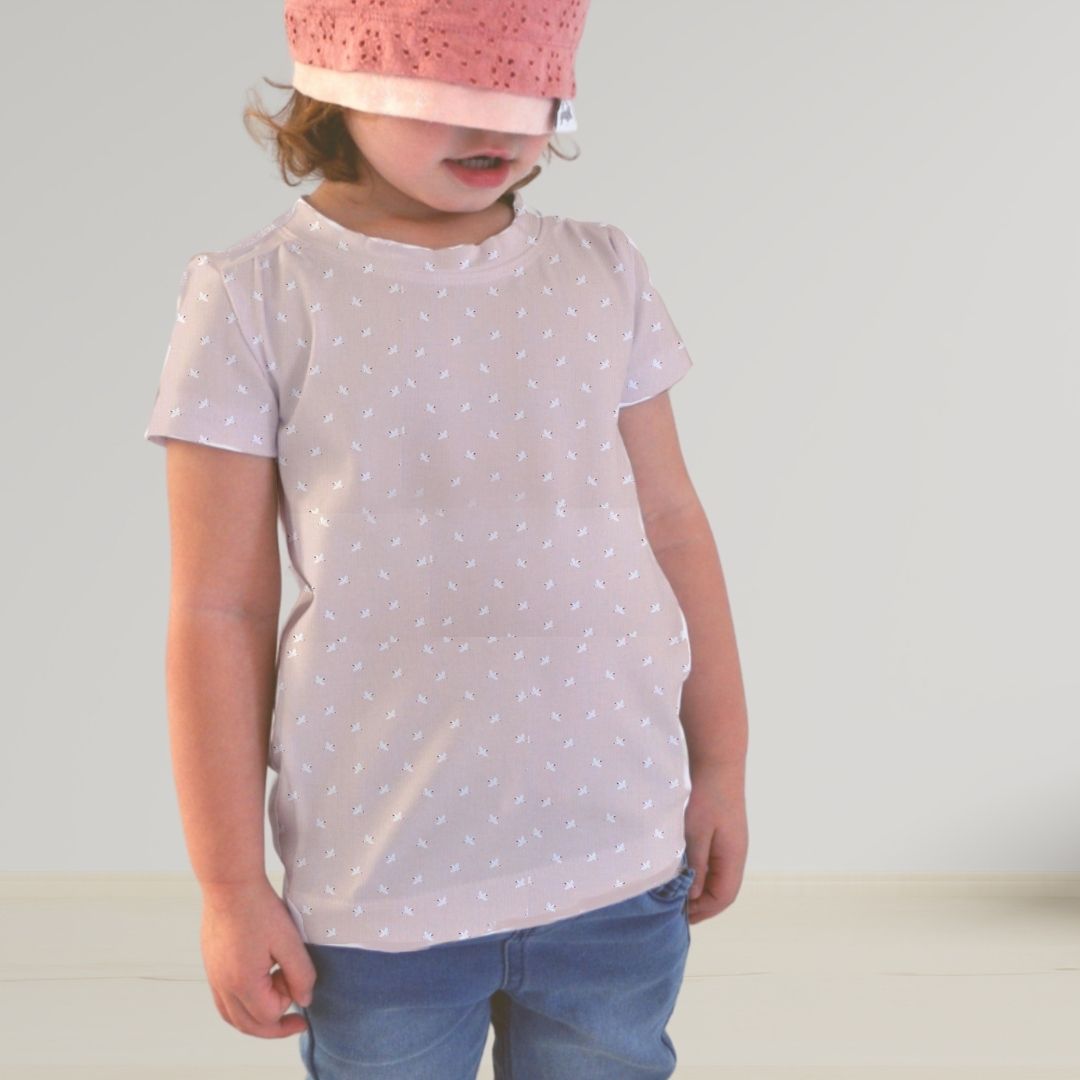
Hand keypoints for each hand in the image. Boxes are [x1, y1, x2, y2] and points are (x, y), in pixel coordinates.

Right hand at [200, 878, 316, 1037]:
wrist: (229, 883)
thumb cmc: (259, 908)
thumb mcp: (289, 941)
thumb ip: (301, 974)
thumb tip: (305, 1000)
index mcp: (242, 983)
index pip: (269, 1016)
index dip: (289, 1003)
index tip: (299, 981)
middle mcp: (223, 985)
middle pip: (248, 1025)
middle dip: (275, 1027)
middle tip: (298, 1021)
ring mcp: (214, 976)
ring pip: (233, 1016)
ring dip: (257, 1019)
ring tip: (279, 1005)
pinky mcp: (211, 965)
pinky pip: (224, 1000)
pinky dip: (242, 1006)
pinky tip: (259, 989)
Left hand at [684, 767, 748, 924]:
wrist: (716, 762)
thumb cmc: (706, 797)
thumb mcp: (696, 833)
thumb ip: (697, 866)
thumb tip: (695, 897)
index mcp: (733, 857)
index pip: (723, 897)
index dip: (703, 911)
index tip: (678, 917)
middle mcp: (735, 853)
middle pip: (722, 890)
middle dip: (700, 904)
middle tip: (673, 909)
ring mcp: (730, 842)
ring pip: (717, 876)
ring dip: (698, 888)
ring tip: (675, 893)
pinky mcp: (721, 832)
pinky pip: (712, 861)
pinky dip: (698, 871)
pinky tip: (681, 869)